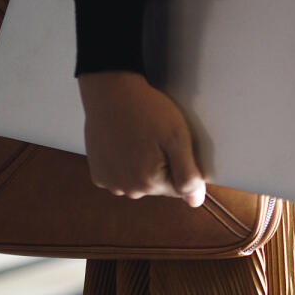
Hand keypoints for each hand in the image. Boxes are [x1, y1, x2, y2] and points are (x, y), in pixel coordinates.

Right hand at [77, 71, 206, 206]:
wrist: (111, 92)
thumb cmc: (147, 111)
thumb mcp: (178, 138)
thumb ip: (188, 174)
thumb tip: (195, 202)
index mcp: (150, 183)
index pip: (180, 188)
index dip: (181, 164)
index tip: (171, 145)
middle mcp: (128, 190)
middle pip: (158, 186)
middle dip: (162, 166)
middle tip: (156, 139)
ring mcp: (110, 183)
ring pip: (139, 182)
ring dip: (142, 166)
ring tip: (139, 139)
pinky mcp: (98, 174)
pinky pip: (120, 176)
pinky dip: (124, 164)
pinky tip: (124, 143)